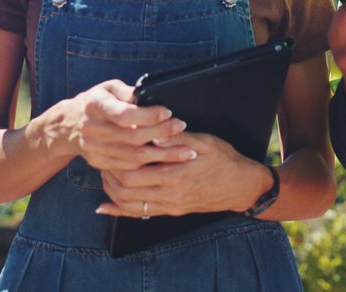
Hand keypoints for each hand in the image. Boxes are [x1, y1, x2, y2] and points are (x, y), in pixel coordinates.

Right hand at [26, 78, 192, 172]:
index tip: (168, 112)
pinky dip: (150, 166)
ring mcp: (94, 149)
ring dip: (162, 155)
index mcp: (95, 105)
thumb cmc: (95, 102)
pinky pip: (128, 168)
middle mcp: (92, 128)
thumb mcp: (109, 89)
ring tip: (186, 151)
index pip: (124, 115)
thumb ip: (130, 93)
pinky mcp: (99, 163)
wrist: (67, 126)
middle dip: (162, 134)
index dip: (148, 115)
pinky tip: (167, 162)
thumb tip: (152, 97)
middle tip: (183, 129)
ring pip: (133, 156)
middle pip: (132, 137)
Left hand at [95, 132, 269, 217]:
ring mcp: (171, 205)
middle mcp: (171, 194)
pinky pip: (141, 214)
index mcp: (177, 174)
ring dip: (113, 191)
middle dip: (110, 175)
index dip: (117, 161)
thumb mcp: (205, 142)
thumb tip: (156, 130)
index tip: (111, 148)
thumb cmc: (226, 161)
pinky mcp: (173, 211)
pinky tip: (106, 208)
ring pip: (130, 204)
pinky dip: (120, 212)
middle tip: (103, 160)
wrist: (242, 186)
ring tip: (105, 176)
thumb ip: (179, 138)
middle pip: (127, 189)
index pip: (135, 171)